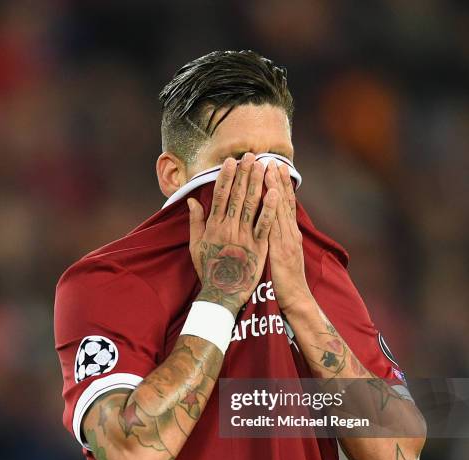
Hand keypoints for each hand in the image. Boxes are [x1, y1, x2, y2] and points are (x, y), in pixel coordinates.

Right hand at [188, 153, 278, 315]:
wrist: (222, 294)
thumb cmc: (208, 270)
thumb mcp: (195, 246)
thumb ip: (195, 222)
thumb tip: (193, 201)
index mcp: (213, 226)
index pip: (220, 196)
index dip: (226, 177)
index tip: (231, 162)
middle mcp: (228, 228)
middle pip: (237, 195)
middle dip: (244, 174)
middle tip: (251, 155)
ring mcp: (244, 237)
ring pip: (251, 205)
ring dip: (257, 183)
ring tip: (263, 166)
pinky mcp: (259, 247)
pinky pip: (266, 224)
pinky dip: (270, 208)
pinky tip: (276, 192)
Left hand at [266, 161, 311, 315]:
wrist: (295, 300)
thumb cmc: (284, 283)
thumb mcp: (281, 258)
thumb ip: (276, 241)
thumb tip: (269, 229)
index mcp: (288, 235)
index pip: (282, 206)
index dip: (277, 187)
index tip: (271, 168)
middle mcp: (289, 234)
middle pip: (282, 202)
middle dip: (276, 180)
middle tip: (269, 158)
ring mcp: (287, 240)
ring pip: (280, 209)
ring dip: (275, 188)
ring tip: (269, 169)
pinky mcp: (282, 249)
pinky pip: (276, 225)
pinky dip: (275, 209)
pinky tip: (272, 195)